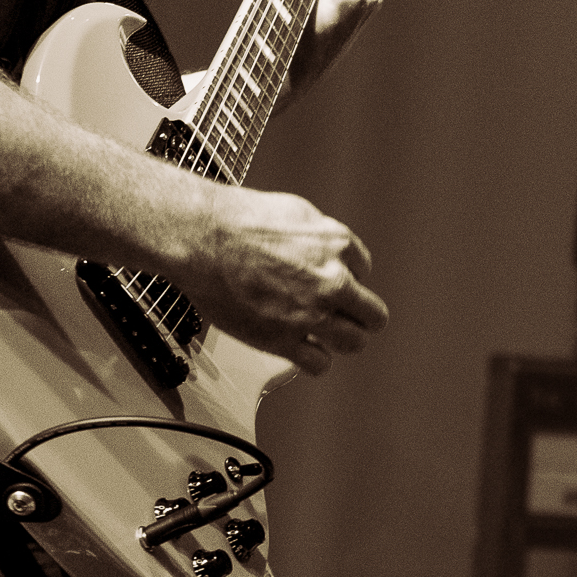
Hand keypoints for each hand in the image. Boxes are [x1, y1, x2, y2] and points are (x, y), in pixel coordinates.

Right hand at [185, 185, 388, 373]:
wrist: (203, 238)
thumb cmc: (240, 220)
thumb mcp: (297, 212)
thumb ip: (322, 237)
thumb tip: (331, 250)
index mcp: (337, 245)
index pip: (364, 270)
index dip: (347, 275)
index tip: (331, 278)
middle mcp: (332, 281)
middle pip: (372, 314)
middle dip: (362, 315)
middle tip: (350, 318)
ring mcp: (310, 313)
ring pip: (354, 342)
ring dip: (345, 340)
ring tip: (332, 337)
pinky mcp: (283, 339)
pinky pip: (319, 364)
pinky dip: (316, 360)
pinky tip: (305, 350)